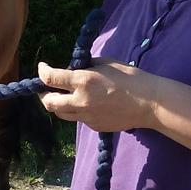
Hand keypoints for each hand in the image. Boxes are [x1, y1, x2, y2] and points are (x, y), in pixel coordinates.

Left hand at [37, 58, 154, 132]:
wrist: (148, 103)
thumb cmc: (129, 77)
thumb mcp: (104, 63)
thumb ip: (84, 67)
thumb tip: (71, 70)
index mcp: (83, 81)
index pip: (50, 78)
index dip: (42, 71)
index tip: (42, 67)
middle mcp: (80, 101)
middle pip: (48, 102)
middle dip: (43, 94)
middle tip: (47, 88)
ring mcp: (87, 117)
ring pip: (61, 114)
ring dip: (58, 104)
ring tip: (62, 97)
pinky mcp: (94, 126)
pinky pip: (78, 119)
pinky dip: (76, 111)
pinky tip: (87, 104)